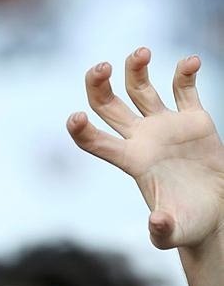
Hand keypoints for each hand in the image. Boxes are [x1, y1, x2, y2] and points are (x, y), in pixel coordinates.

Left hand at [67, 48, 223, 249]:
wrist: (213, 215)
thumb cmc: (188, 226)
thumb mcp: (174, 233)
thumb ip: (162, 231)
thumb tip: (156, 222)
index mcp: (132, 162)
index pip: (97, 143)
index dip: (82, 131)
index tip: (75, 117)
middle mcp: (142, 139)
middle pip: (108, 105)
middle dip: (98, 84)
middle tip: (101, 68)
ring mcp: (165, 126)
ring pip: (140, 88)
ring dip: (135, 67)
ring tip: (141, 53)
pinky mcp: (191, 119)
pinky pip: (183, 87)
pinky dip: (185, 71)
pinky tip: (191, 63)